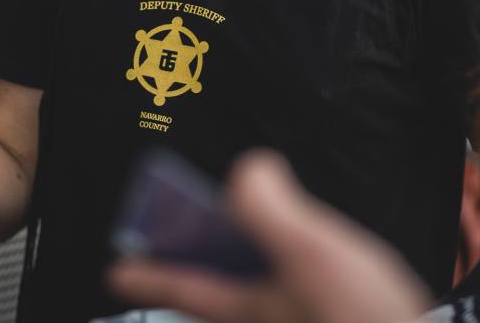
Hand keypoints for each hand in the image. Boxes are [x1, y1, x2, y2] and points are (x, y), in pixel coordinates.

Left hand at [108, 150, 431, 322]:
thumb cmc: (363, 321)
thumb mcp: (308, 251)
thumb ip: (268, 207)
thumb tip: (246, 172)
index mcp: (248, 311)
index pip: (183, 288)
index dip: (148, 274)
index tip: (116, 272)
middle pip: (220, 296)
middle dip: (203, 269)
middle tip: (192, 244)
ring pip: (259, 298)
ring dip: (250, 269)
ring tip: (258, 238)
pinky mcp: (333, 322)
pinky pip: (296, 299)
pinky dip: (291, 276)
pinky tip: (317, 262)